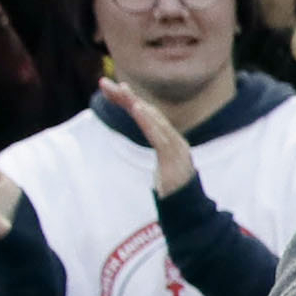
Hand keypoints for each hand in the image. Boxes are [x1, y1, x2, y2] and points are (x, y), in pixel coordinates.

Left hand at [103, 80, 198, 194]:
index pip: (146, 115)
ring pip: (154, 120)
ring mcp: (176, 148)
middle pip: (148, 112)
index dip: (128, 100)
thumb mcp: (160, 168)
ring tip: (121, 91)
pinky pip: (160, 136)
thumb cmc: (174, 191)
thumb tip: (146, 149)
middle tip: (104, 83)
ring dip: (136, 104)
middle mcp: (174, 140)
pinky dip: (149, 121)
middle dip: (126, 97)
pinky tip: (138, 109)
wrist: (190, 212)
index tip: (110, 88)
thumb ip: (155, 153)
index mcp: (169, 141)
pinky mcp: (175, 159)